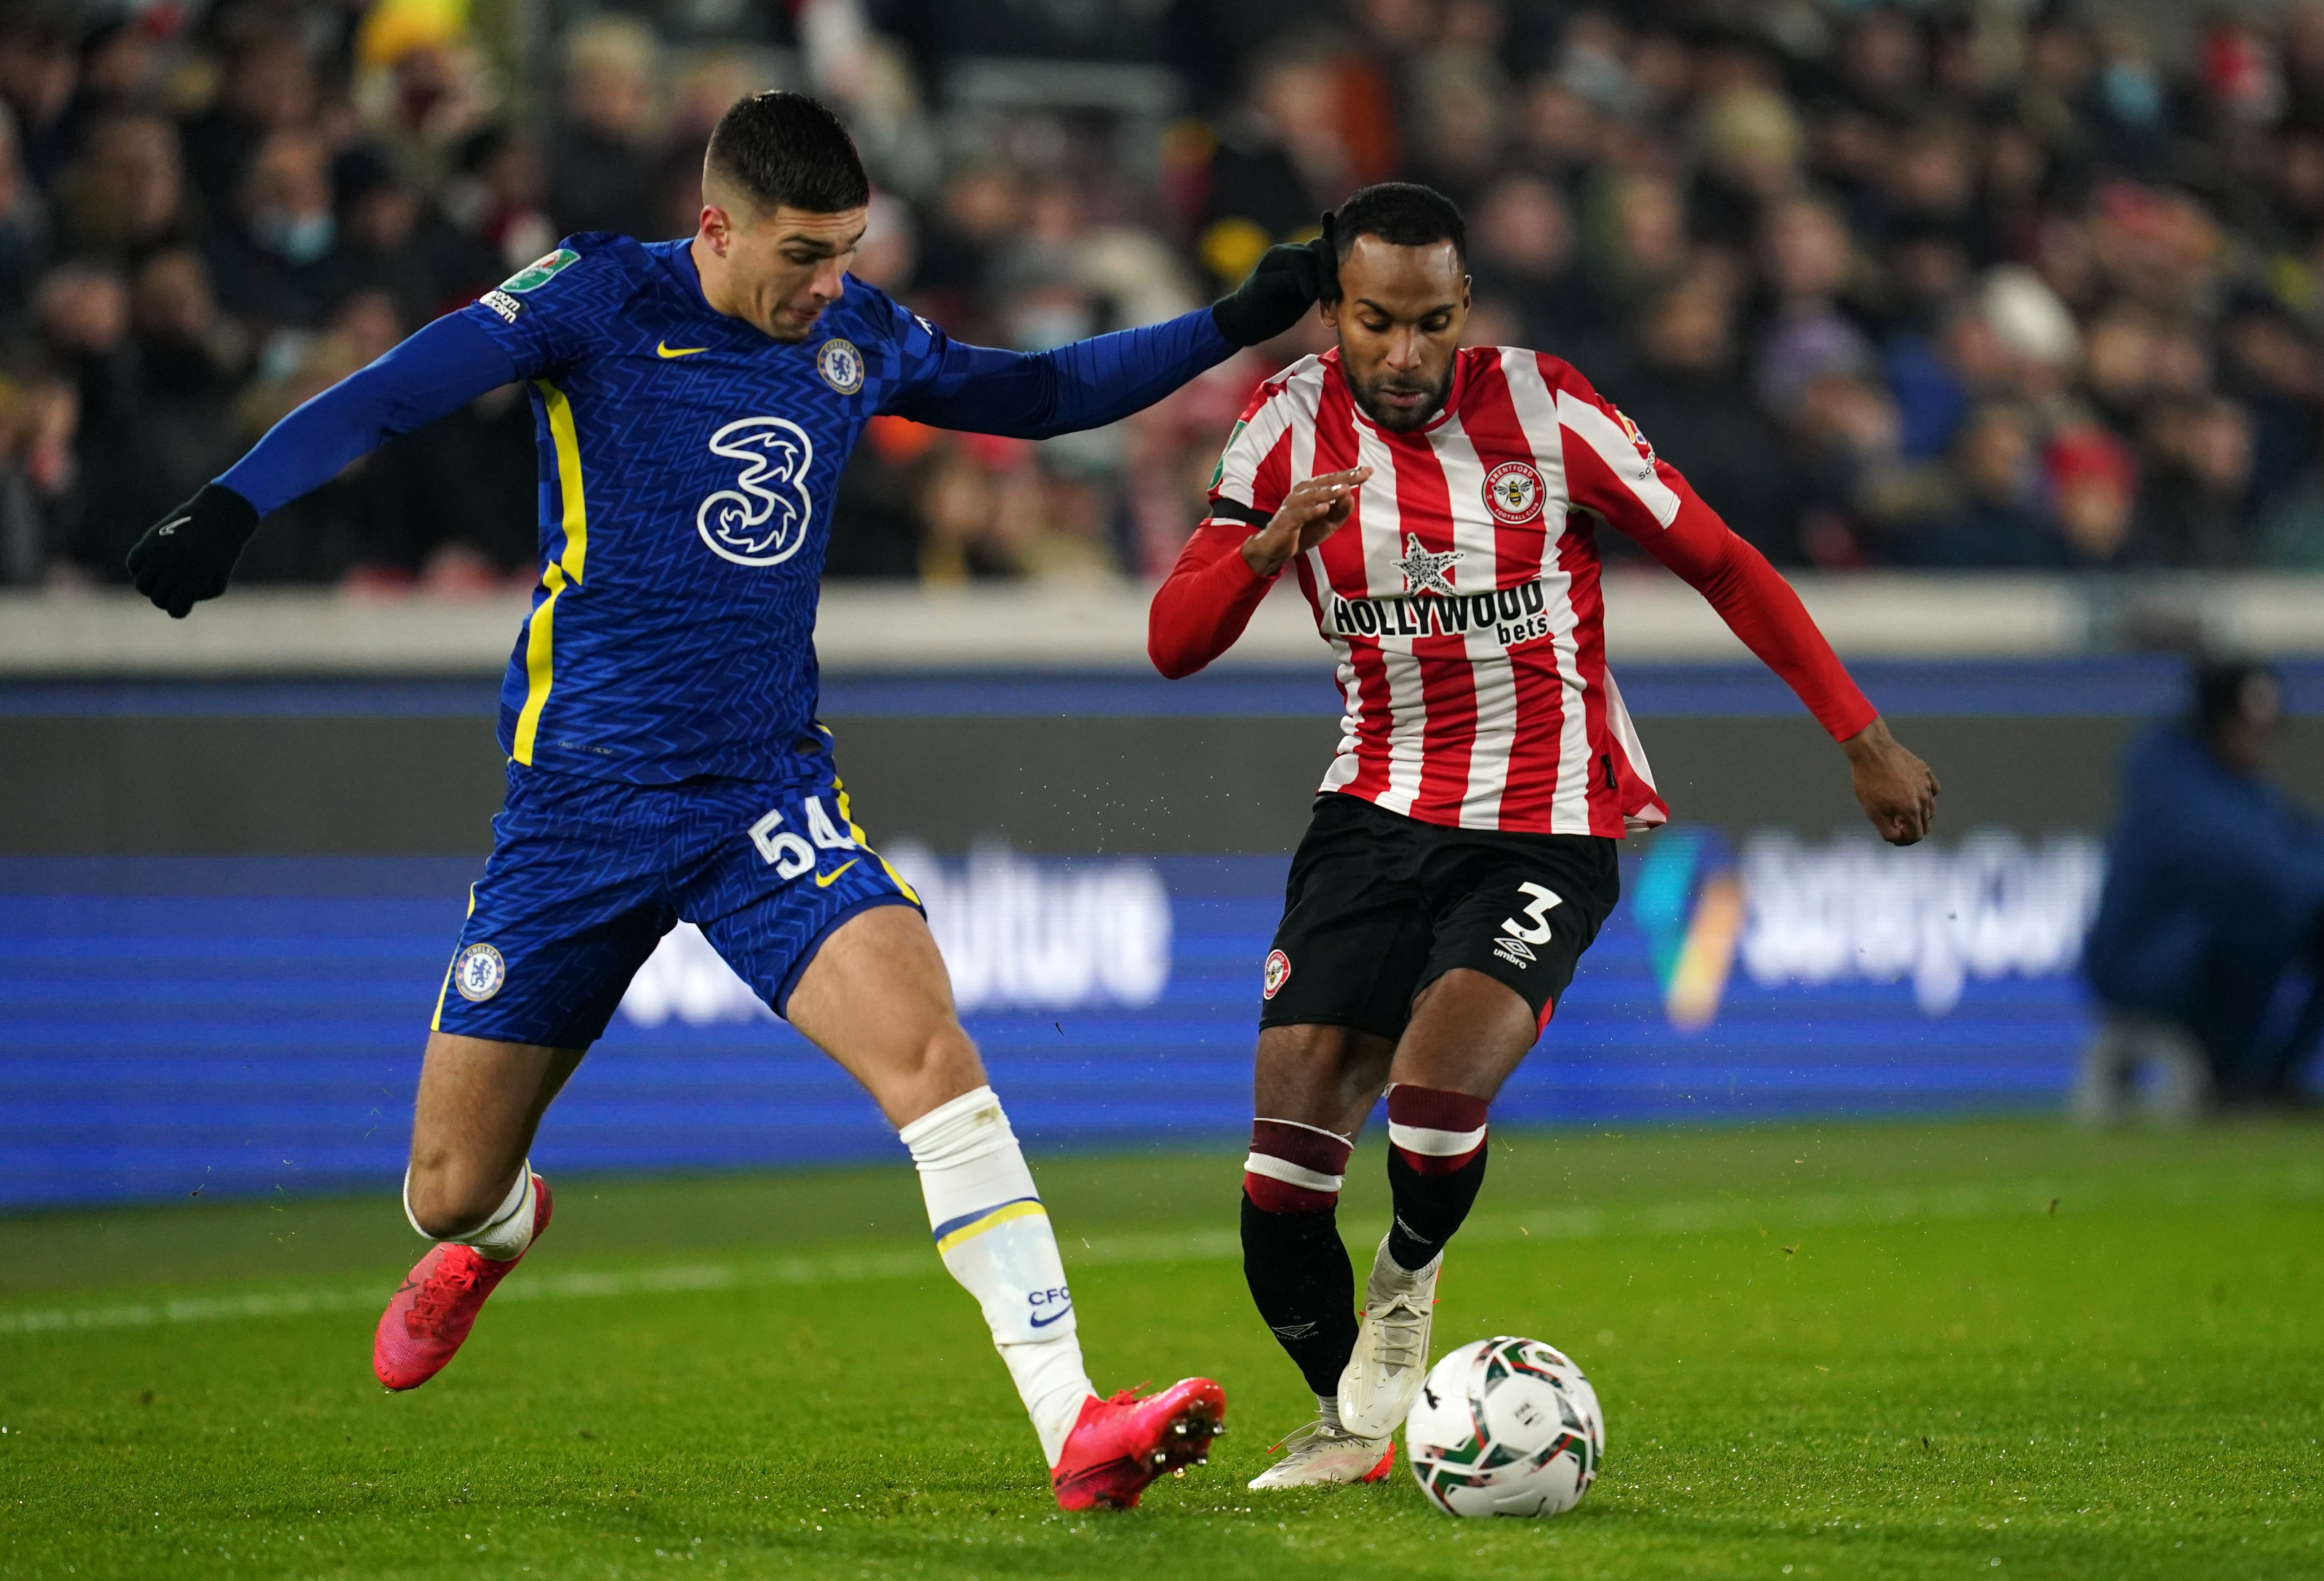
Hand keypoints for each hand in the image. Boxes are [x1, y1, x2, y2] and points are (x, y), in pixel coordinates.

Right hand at [126, 483, 260, 617]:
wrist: (214, 518)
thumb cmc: (220, 554)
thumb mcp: (218, 580)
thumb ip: (195, 596)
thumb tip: (171, 603)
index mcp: (194, 578)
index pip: (175, 610)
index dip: (179, 609)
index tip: (184, 600)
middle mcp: (173, 568)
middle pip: (157, 599)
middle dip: (167, 598)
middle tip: (177, 585)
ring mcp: (157, 555)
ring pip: (141, 586)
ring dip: (152, 585)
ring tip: (164, 576)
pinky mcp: (146, 543)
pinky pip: (132, 565)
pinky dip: (140, 568)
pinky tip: (154, 563)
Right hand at [1209, 225, 1338, 346]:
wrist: (1245, 323)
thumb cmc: (1278, 308)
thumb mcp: (1306, 293)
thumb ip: (1321, 280)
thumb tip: (1345, 278)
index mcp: (1295, 256)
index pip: (1320, 242)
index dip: (1334, 242)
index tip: (1341, 255)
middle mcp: (1283, 255)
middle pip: (1315, 247)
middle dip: (1330, 262)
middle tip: (1336, 287)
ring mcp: (1270, 265)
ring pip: (1301, 257)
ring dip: (1318, 276)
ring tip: (1327, 295)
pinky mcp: (1261, 282)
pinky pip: (1286, 276)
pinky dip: (1302, 283)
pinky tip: (1309, 296)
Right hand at [1242, 467, 1371, 576]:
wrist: (1276, 548)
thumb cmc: (1303, 531)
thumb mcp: (1329, 522)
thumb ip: (1341, 510)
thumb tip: (1351, 495)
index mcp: (1312, 490)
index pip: (1334, 480)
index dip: (1350, 474)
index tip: (1368, 470)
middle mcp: (1302, 493)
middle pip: (1325, 483)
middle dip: (1344, 478)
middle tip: (1361, 474)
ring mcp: (1293, 505)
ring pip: (1313, 496)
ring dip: (1329, 492)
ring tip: (1345, 489)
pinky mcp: (1287, 520)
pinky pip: (1301, 514)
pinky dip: (1312, 511)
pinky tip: (1324, 508)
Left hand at [1842, 716, 1939, 845]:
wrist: (1871, 750)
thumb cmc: (1868, 781)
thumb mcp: (1872, 811)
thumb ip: (1887, 830)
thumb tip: (1898, 839)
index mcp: (1911, 810)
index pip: (1916, 836)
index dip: (1904, 841)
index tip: (1894, 837)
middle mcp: (1924, 798)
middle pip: (1925, 824)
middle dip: (1911, 829)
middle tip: (1895, 824)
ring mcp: (1926, 783)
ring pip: (1930, 808)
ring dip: (1918, 815)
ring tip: (1901, 811)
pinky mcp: (1925, 771)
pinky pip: (1932, 790)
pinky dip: (1925, 797)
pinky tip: (1912, 795)